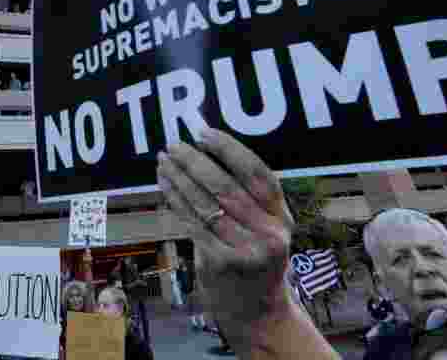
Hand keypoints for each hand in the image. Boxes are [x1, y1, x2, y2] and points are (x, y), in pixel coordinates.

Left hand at [157, 127, 294, 345]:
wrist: (257, 312)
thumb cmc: (256, 258)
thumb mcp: (267, 227)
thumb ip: (249, 197)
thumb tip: (208, 151)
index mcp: (282, 218)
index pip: (258, 175)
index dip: (230, 150)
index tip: (204, 133)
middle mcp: (268, 234)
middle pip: (227, 188)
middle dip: (196, 162)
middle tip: (175, 144)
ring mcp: (244, 251)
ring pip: (205, 205)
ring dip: (180, 179)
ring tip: (164, 161)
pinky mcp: (220, 264)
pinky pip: (192, 224)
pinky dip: (175, 201)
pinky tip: (165, 186)